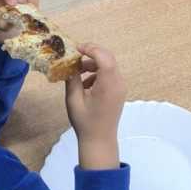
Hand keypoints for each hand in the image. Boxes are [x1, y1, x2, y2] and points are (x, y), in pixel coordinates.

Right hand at [65, 44, 124, 164]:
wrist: (99, 140)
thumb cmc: (85, 122)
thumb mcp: (73, 100)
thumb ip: (72, 79)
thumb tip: (69, 64)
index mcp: (108, 85)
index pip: (104, 58)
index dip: (91, 49)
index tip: (77, 49)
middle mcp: (118, 83)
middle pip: (108, 58)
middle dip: (92, 54)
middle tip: (76, 55)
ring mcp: (120, 87)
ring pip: (109, 65)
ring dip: (93, 64)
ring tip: (77, 72)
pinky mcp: (119, 91)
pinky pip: (110, 74)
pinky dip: (98, 73)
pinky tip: (85, 83)